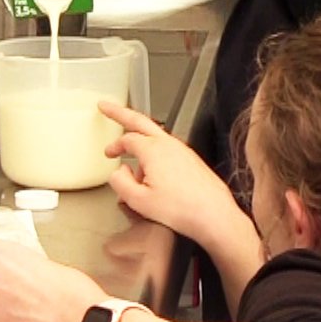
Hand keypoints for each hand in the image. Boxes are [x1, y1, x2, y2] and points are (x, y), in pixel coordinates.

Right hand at [100, 101, 250, 251]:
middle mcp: (169, 144)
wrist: (214, 214)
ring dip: (140, 140)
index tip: (109, 153)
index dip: (115, 145)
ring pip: (155, 136)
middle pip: (140, 121)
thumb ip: (120, 182)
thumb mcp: (138, 201)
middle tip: (107, 107)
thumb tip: (118, 172)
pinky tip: (153, 172)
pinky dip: (154, 154)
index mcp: (153, 151)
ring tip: (132, 154)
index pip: (127, 139)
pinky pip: (167, 149)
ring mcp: (182, 150)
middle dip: (120, 112)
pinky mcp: (191, 159)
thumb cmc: (182, 209)